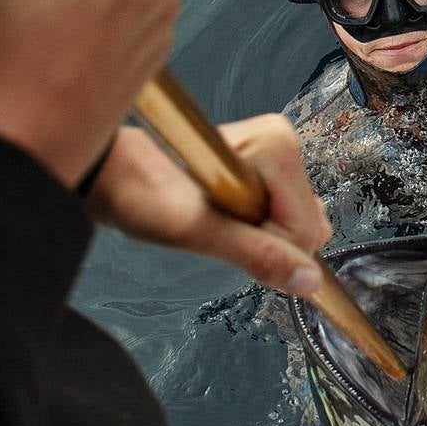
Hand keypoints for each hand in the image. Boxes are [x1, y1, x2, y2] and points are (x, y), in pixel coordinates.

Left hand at [86, 115, 332, 299]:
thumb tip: (309, 280)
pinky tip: (226, 214)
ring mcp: (278, 157)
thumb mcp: (201, 233)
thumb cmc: (147, 197)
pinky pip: (285, 216)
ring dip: (260, 234)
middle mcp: (285, 145)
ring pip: (298, 224)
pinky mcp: (269, 169)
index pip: (305, 229)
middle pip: (307, 225)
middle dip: (267, 238)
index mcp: (279, 148)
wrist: (118, 178)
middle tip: (220, 225)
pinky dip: (257, 227)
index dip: (268, 245)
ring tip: (218, 218)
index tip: (226, 232)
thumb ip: (259, 254)